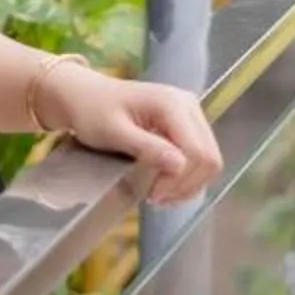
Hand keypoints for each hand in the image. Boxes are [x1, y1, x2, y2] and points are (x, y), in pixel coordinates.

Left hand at [44, 70, 222, 207]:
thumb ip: (147, 147)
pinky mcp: (187, 125)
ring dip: (187, 184)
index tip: (152, 194)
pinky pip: (199, 158)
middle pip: (209, 158)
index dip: (179, 181)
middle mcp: (189, 106)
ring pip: (208, 161)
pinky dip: (186, 177)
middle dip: (185, 185)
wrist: (85, 96)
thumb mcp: (114, 132)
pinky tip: (164, 184)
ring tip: (158, 193)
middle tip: (154, 197)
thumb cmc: (93, 112)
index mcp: (173, 104)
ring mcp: (191, 115)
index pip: (197, 152)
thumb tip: (179, 165)